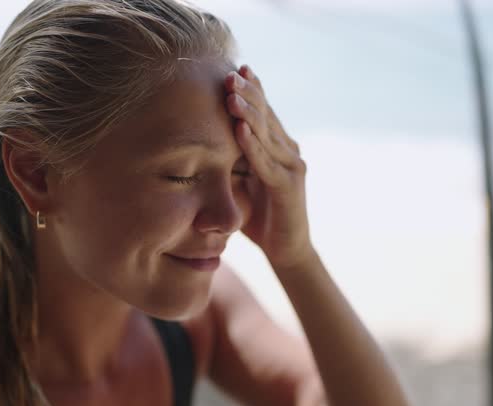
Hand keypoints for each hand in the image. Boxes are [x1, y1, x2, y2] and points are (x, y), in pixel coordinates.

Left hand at [224, 65, 313, 268]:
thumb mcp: (242, 182)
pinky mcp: (289, 187)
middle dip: (248, 92)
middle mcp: (289, 151)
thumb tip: (201, 143)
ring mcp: (292, 168)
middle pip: (267, 116)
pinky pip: (267, 164)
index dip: (252, 89)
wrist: (287, 251)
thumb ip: (232, 161)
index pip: (264, 111)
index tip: (235, 68)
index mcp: (279, 146)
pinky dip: (252, 146)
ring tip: (231, 93)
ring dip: (248, 112)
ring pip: (267, 134)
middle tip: (230, 72)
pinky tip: (239, 130)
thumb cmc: (261, 216)